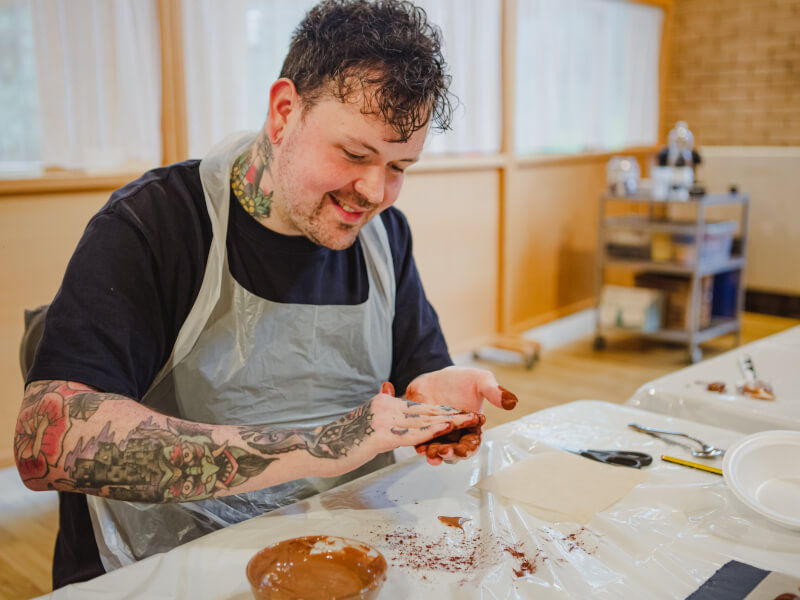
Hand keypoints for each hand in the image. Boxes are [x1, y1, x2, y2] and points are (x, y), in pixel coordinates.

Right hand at [327, 384, 482, 473]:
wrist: (319, 448)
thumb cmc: (341, 439)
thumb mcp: (365, 418)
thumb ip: (381, 407)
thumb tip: (390, 388)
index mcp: (384, 401)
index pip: (419, 405)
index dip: (443, 409)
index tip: (463, 412)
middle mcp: (386, 405)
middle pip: (426, 410)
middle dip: (452, 414)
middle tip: (475, 416)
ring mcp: (383, 419)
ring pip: (423, 421)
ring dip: (449, 422)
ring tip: (469, 422)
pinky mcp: (381, 435)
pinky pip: (411, 434)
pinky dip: (431, 432)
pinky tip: (446, 430)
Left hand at [401, 368, 518, 464]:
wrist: (437, 376)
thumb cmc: (463, 379)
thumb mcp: (481, 380)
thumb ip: (495, 391)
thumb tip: (513, 401)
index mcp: (471, 428)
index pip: (471, 445)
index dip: (468, 450)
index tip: (464, 449)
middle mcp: (454, 435)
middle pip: (453, 452)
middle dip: (449, 454)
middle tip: (444, 451)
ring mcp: (437, 434)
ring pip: (436, 450)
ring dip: (433, 454)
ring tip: (429, 453)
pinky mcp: (421, 430)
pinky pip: (420, 441)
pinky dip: (418, 445)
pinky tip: (417, 446)